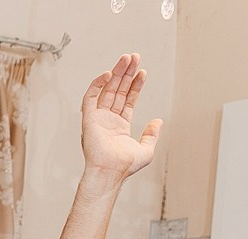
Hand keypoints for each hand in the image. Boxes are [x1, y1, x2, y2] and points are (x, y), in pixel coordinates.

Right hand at [80, 53, 161, 180]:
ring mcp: (98, 118)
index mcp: (120, 126)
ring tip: (126, 59)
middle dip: (126, 73)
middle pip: (118, 90)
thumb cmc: (125, 166)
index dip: (135, 85)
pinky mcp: (89, 119)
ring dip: (116, 73)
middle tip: (134, 57)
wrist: (111, 172)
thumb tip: (158, 121)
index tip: (142, 72)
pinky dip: (98, 84)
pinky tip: (109, 74)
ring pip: (107, 90)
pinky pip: (90, 97)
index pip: (128, 99)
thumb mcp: (147, 150)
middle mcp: (108, 120)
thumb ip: (152, 134)